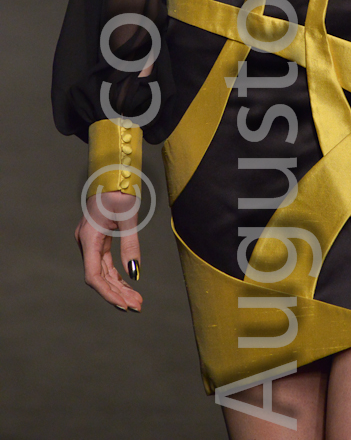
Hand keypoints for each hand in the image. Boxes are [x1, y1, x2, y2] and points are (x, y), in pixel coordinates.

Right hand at [74, 190, 142, 311]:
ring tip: (137, 299)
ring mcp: (90, 240)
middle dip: (118, 292)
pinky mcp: (97, 237)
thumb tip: (134, 274)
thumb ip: (130, 245)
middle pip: (99, 276)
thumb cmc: (120, 190)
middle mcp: (86, 241)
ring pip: (102, 270)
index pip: (94, 275)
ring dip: (118, 285)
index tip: (125, 305)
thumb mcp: (128, 217)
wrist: (113, 171)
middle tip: (138, 305)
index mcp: (89, 237)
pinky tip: (128, 284)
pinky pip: (105, 261)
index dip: (108, 293)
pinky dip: (116, 273)